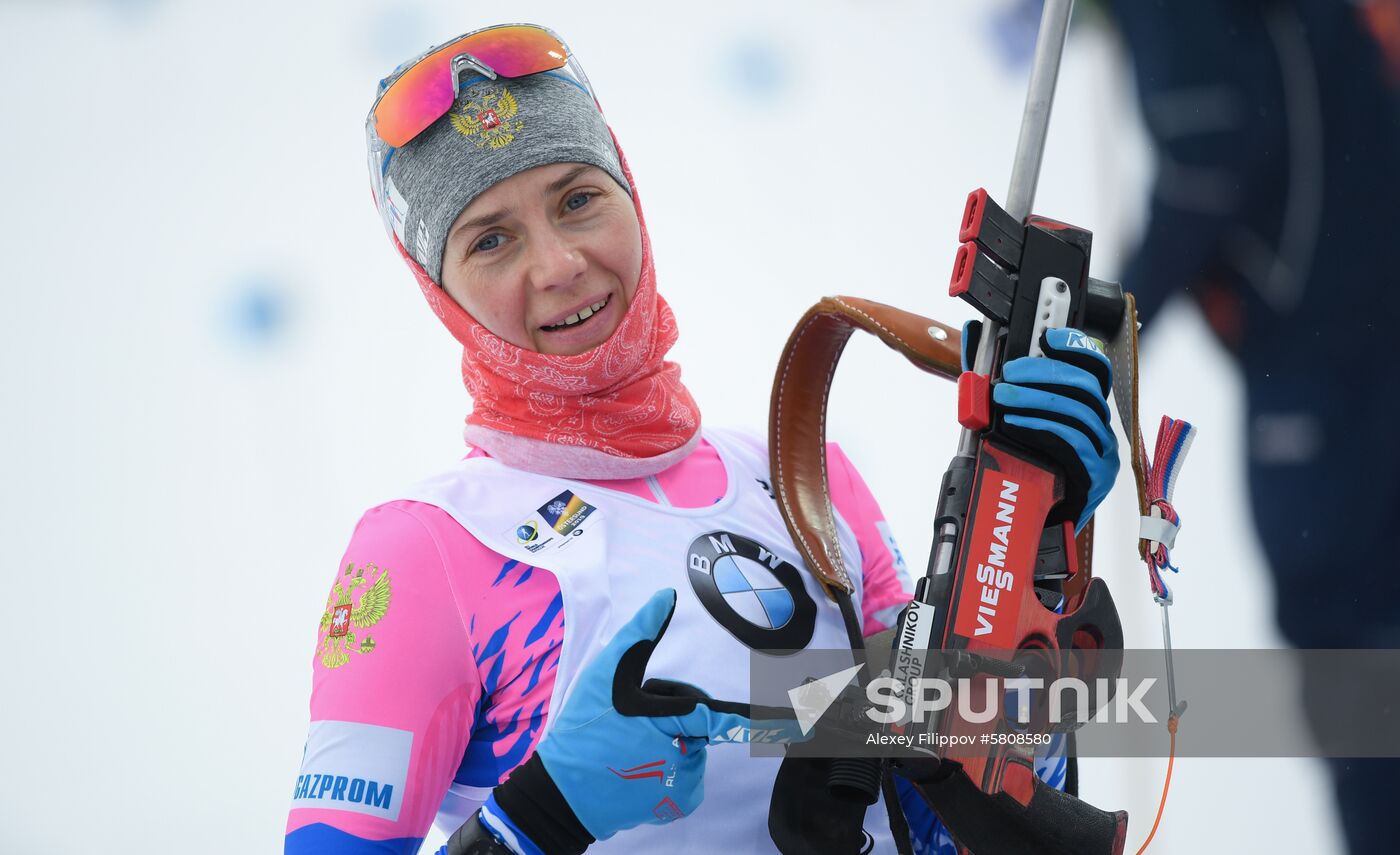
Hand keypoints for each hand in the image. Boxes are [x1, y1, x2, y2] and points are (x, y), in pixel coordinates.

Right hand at [477, 589, 751, 853]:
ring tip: (628, 744)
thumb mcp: (607, 673)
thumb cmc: (584, 727)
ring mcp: (682, 785)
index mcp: (672, 722)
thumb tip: (667, 594)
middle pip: (699, 722)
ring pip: (692, 747)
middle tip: (631, 719)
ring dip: (668, 739)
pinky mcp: (677, 803)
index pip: (726, 716)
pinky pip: (687, 773)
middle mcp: (684, 758)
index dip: (771, 721)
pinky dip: (668, 766)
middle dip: (673, 713)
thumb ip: (641, 633)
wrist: (562, 793)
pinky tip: (637, 766)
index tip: (810, 722)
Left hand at [963, 322, 1118, 531]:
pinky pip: (1073, 442)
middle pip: (1085, 385)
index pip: (1093, 369)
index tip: (1048, 337)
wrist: (1033, 528)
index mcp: (1086, 412)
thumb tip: (973, 344)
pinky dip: (1042, 427)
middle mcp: (1101, 429)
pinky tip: (1016, 423)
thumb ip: (996, 386)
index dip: (1076, 347)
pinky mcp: (1097, 476)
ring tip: (1003, 396)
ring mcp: (1103, 453)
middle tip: (1009, 374)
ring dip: (1036, 399)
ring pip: (1079, 411)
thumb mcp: (1008, 424)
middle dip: (1044, 372)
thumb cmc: (1023, 475)